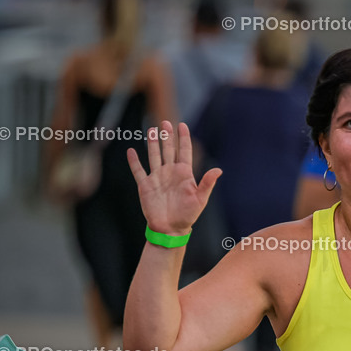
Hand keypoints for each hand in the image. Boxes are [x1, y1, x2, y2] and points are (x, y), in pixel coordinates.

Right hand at [126, 121, 220, 235]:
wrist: (170, 229)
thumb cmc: (188, 215)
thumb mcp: (200, 199)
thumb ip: (207, 183)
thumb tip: (219, 170)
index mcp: (184, 174)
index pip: (184, 151)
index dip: (184, 138)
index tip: (182, 125)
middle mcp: (170, 173)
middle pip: (168, 150)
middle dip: (167, 136)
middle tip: (165, 122)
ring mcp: (157, 178)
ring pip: (154, 156)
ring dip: (152, 143)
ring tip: (151, 129)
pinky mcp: (146, 186)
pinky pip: (138, 171)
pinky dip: (134, 161)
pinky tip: (131, 151)